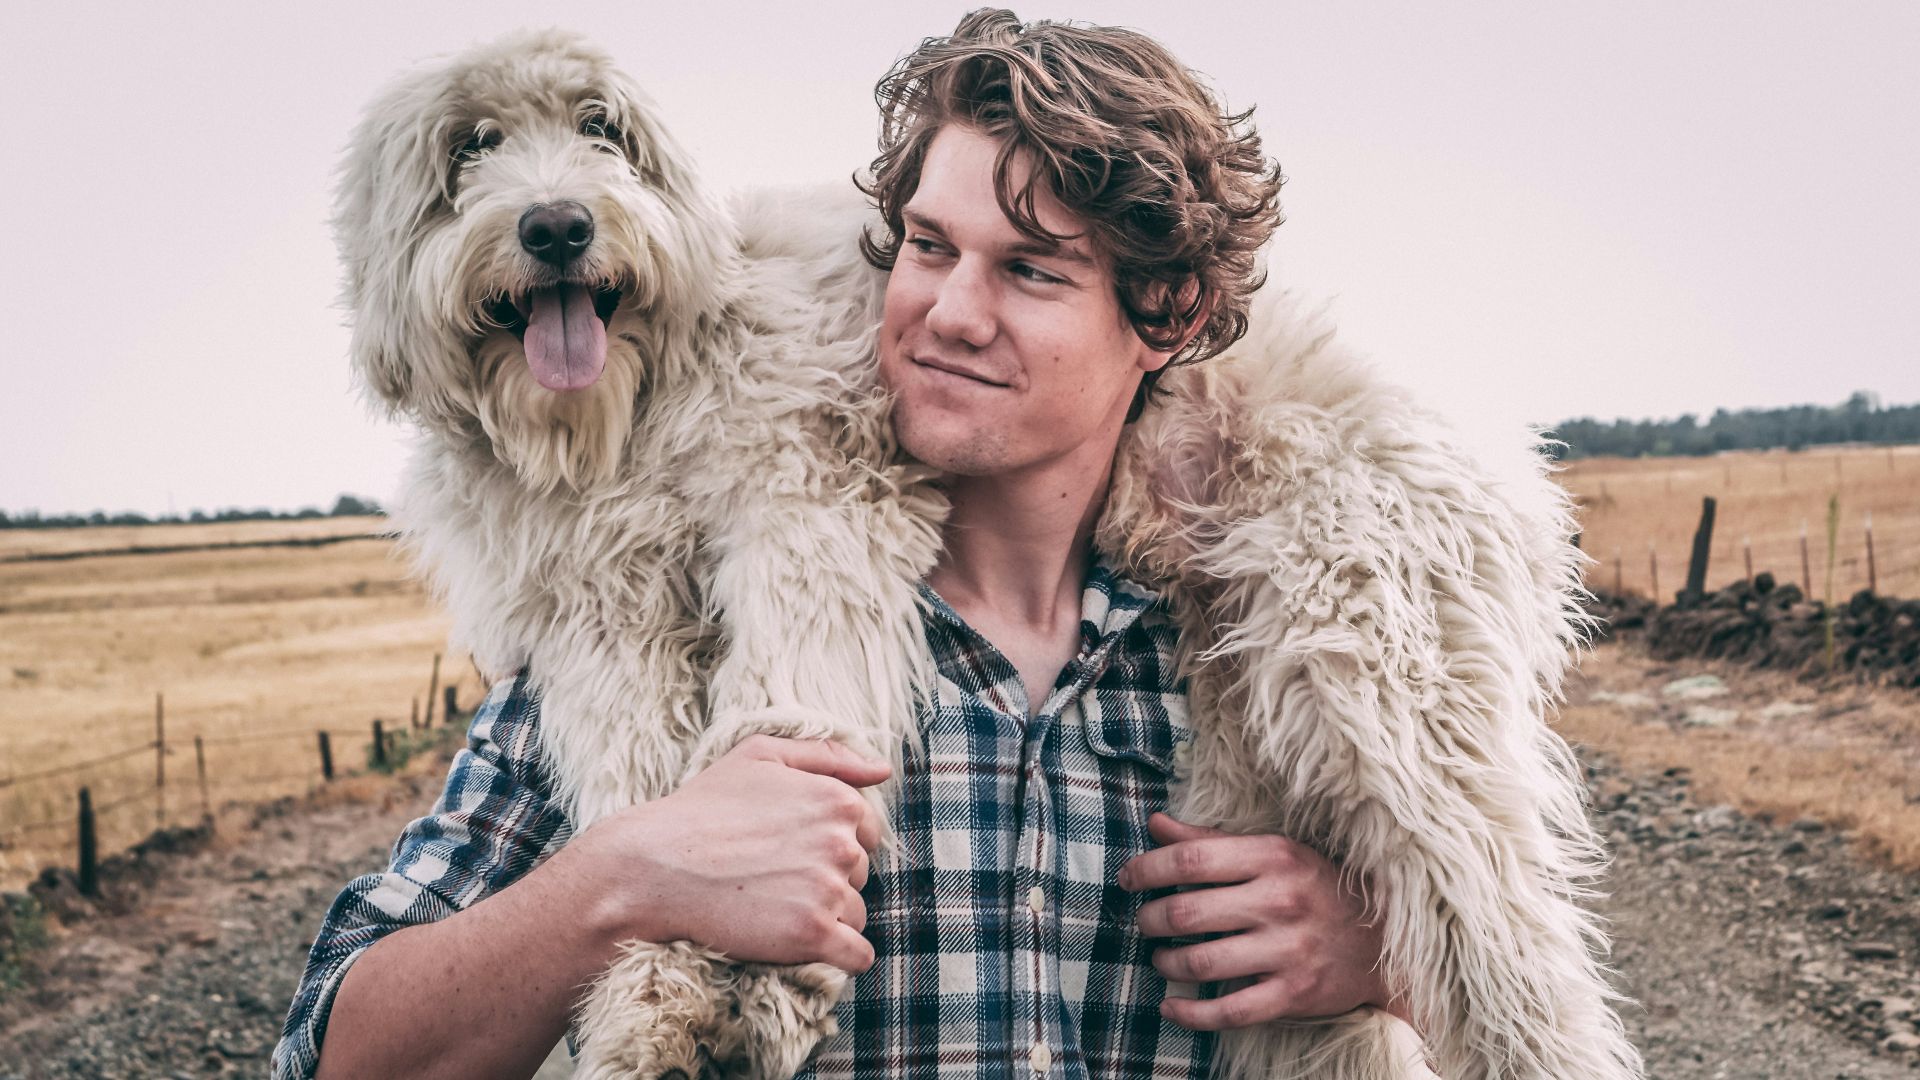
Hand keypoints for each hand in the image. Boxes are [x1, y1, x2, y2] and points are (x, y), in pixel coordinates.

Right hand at [565, 734, 889, 973]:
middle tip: (774, 879)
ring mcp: (828, 891)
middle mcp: (841, 844)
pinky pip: (858, 955)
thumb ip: (828, 755)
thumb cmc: (702, 807)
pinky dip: (843, 956)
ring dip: (829, 917)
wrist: (653, 868)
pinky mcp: (812, 936)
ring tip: (776, 909)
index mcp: (837, 800)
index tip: (791, 851)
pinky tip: (812, 948)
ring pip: (857, 914)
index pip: (866, 832)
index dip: (830, 844)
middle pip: (860, 874)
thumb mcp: (760, 755)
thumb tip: (883, 772)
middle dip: (827, 879)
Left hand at [1120, 813, 1405, 1030]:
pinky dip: (1190, 1013)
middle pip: (1187, 912)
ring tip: (1161, 957)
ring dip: (1166, 961)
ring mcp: (1288, 950)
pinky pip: (1228, 1011)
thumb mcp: (1274, 852)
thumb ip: (1212, 841)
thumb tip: (1156, 824)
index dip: (1148, 868)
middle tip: (1143, 921)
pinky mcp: (1294, 994)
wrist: (1384, 940)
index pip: (1191, 859)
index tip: (1128, 878)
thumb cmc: (1317, 887)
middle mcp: (1280, 901)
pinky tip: (1171, 1004)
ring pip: (1200, 962)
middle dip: (1150, 919)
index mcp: (1273, 857)